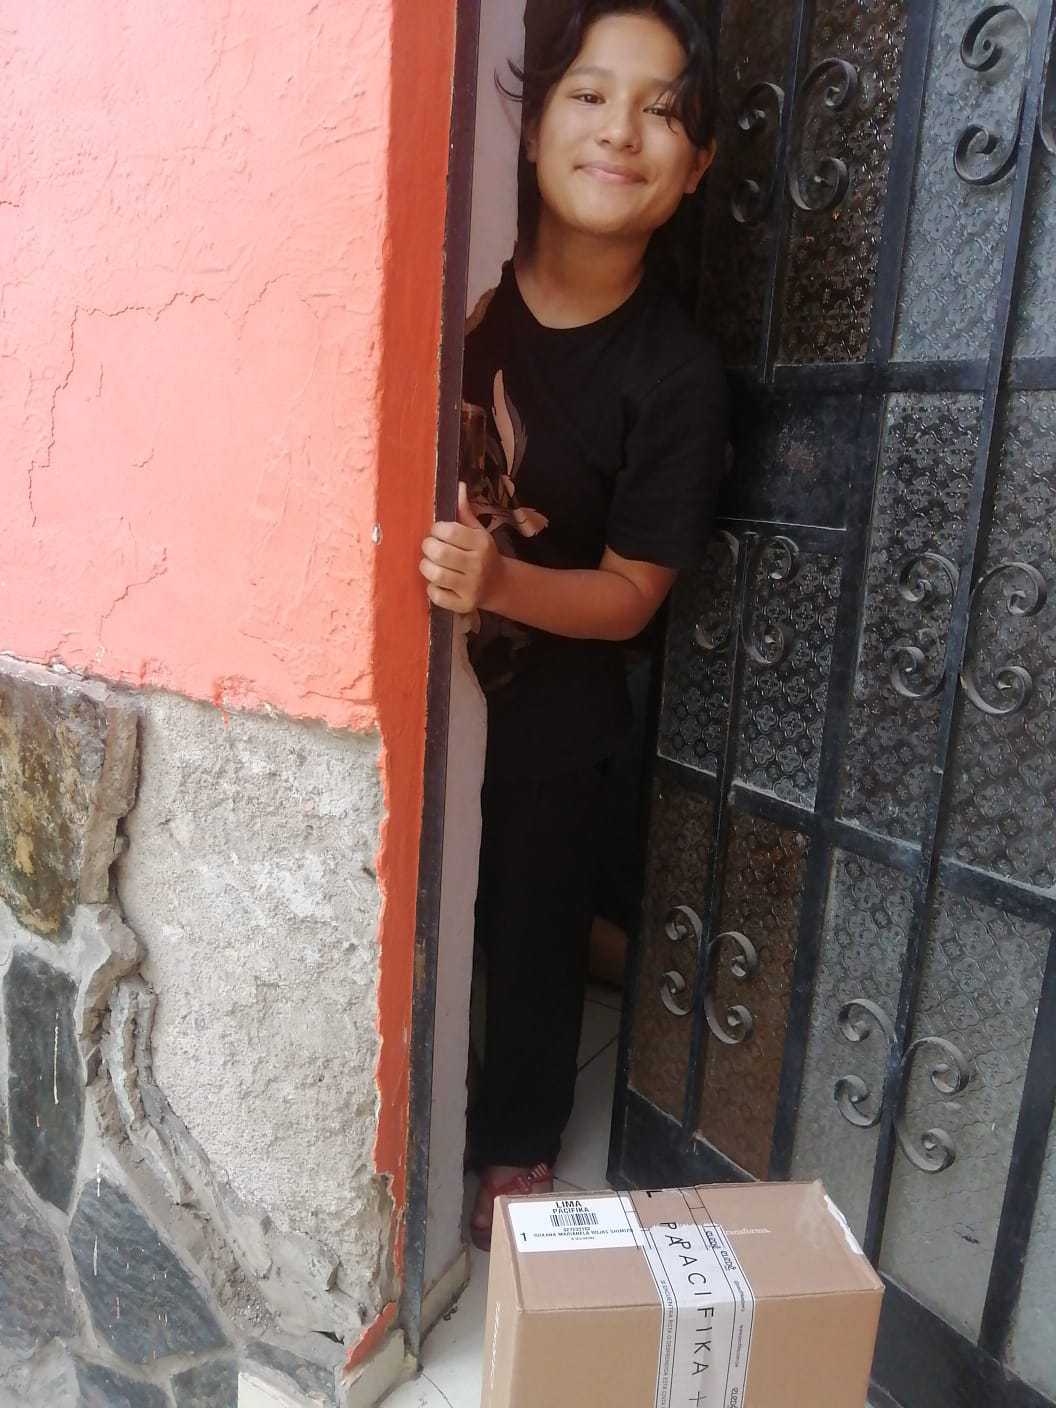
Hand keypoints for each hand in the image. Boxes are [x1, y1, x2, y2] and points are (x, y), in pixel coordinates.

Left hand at [420, 483, 501, 613]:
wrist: (499, 585)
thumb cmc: (482, 554)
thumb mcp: (477, 531)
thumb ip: (464, 511)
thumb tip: (458, 485)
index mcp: (481, 543)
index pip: (449, 530)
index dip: (436, 529)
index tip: (437, 532)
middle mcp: (478, 565)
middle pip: (440, 552)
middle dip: (428, 547)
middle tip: (430, 547)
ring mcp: (471, 587)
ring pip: (436, 574)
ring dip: (426, 567)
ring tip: (430, 563)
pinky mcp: (463, 605)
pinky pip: (436, 595)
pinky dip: (431, 588)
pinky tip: (437, 582)